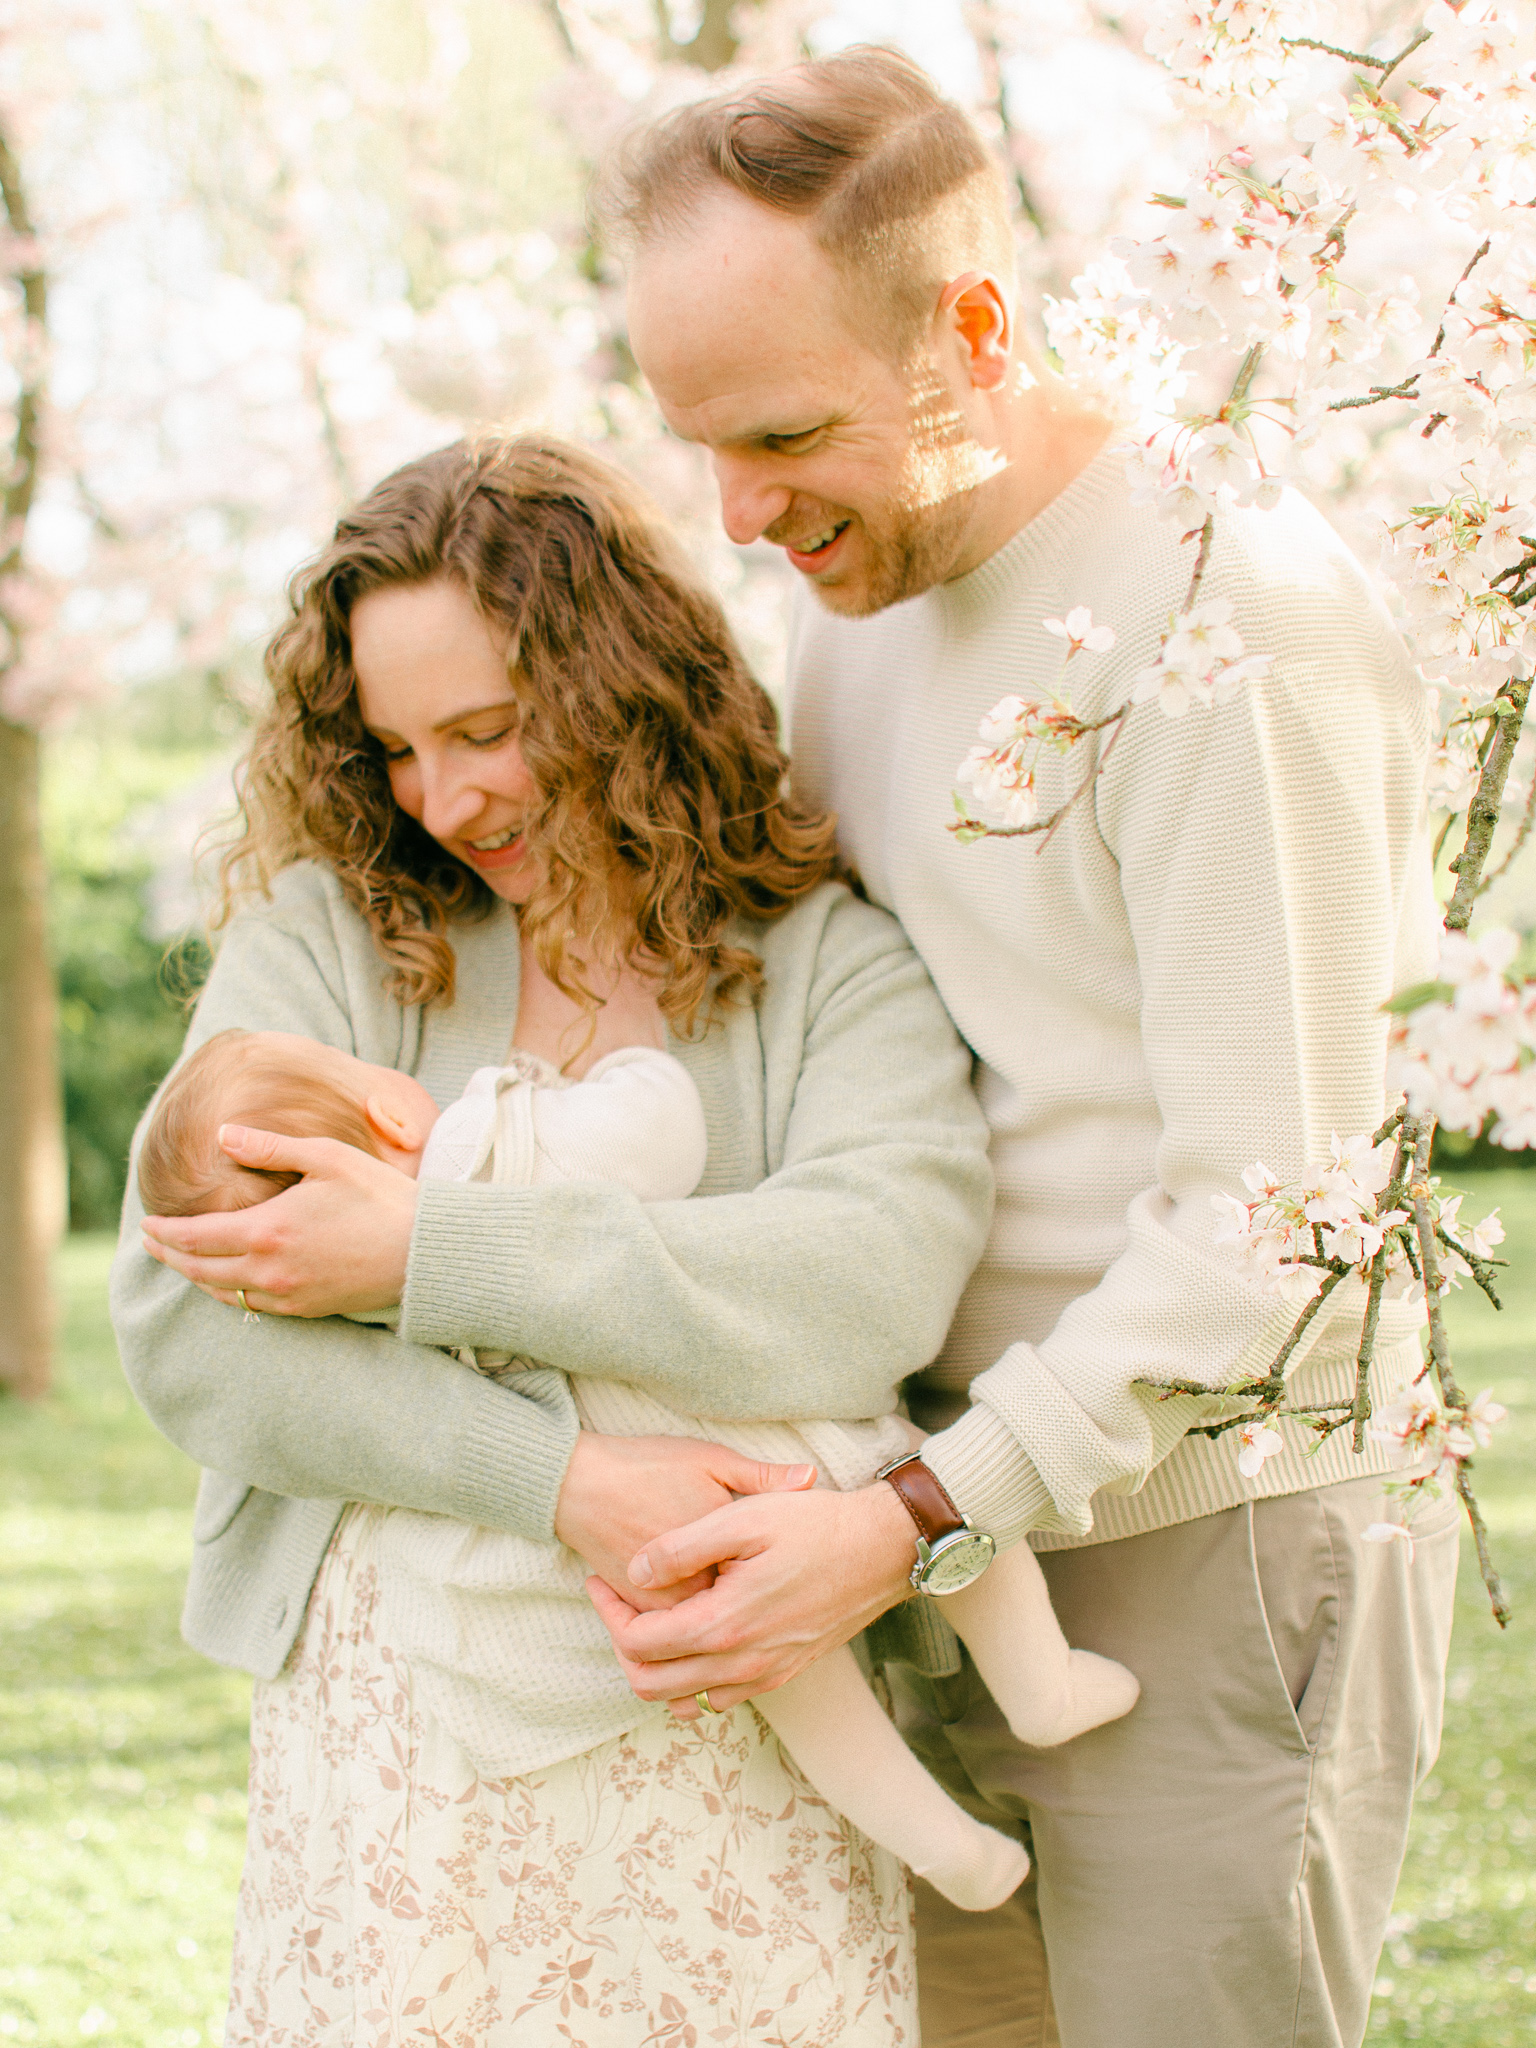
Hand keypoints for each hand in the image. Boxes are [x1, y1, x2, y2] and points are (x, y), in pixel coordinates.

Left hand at [140, 1125, 418, 1315]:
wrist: (424, 1251)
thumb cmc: (380, 1197)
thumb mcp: (327, 1157)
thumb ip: (271, 1147)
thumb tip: (223, 1134)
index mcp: (268, 1230)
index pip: (196, 1237)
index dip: (165, 1233)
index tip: (147, 1226)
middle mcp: (269, 1270)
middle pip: (201, 1270)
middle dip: (171, 1257)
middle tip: (152, 1245)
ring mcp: (287, 1295)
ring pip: (223, 1294)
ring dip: (196, 1278)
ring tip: (184, 1262)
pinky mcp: (306, 1309)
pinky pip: (252, 1308)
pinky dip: (229, 1295)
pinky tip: (228, 1284)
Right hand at [558, 1434, 817, 1612]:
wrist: (580, 1483)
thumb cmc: (647, 1466)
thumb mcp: (710, 1460)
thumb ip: (761, 1477)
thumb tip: (810, 1477)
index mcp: (718, 1557)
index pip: (767, 1584)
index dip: (781, 1571)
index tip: (789, 1556)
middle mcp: (690, 1594)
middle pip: (740, 1617)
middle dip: (758, 1607)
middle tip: (767, 1580)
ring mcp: (661, 1611)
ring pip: (706, 1637)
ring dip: (722, 1629)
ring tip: (736, 1595)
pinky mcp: (639, 1616)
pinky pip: (674, 1639)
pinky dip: (691, 1634)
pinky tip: (701, 1600)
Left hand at [585, 1480, 916, 1716]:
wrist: (882, 1550)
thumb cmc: (815, 1525)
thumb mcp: (743, 1517)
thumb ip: (681, 1547)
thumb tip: (634, 1571)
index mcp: (724, 1625)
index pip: (638, 1644)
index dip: (607, 1613)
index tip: (600, 1580)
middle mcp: (741, 1664)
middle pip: (650, 1684)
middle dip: (622, 1645)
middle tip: (615, 1603)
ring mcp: (764, 1676)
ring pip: (683, 1699)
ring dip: (655, 1666)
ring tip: (649, 1618)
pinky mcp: (781, 1674)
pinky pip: (719, 1697)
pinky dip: (692, 1677)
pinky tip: (693, 1634)